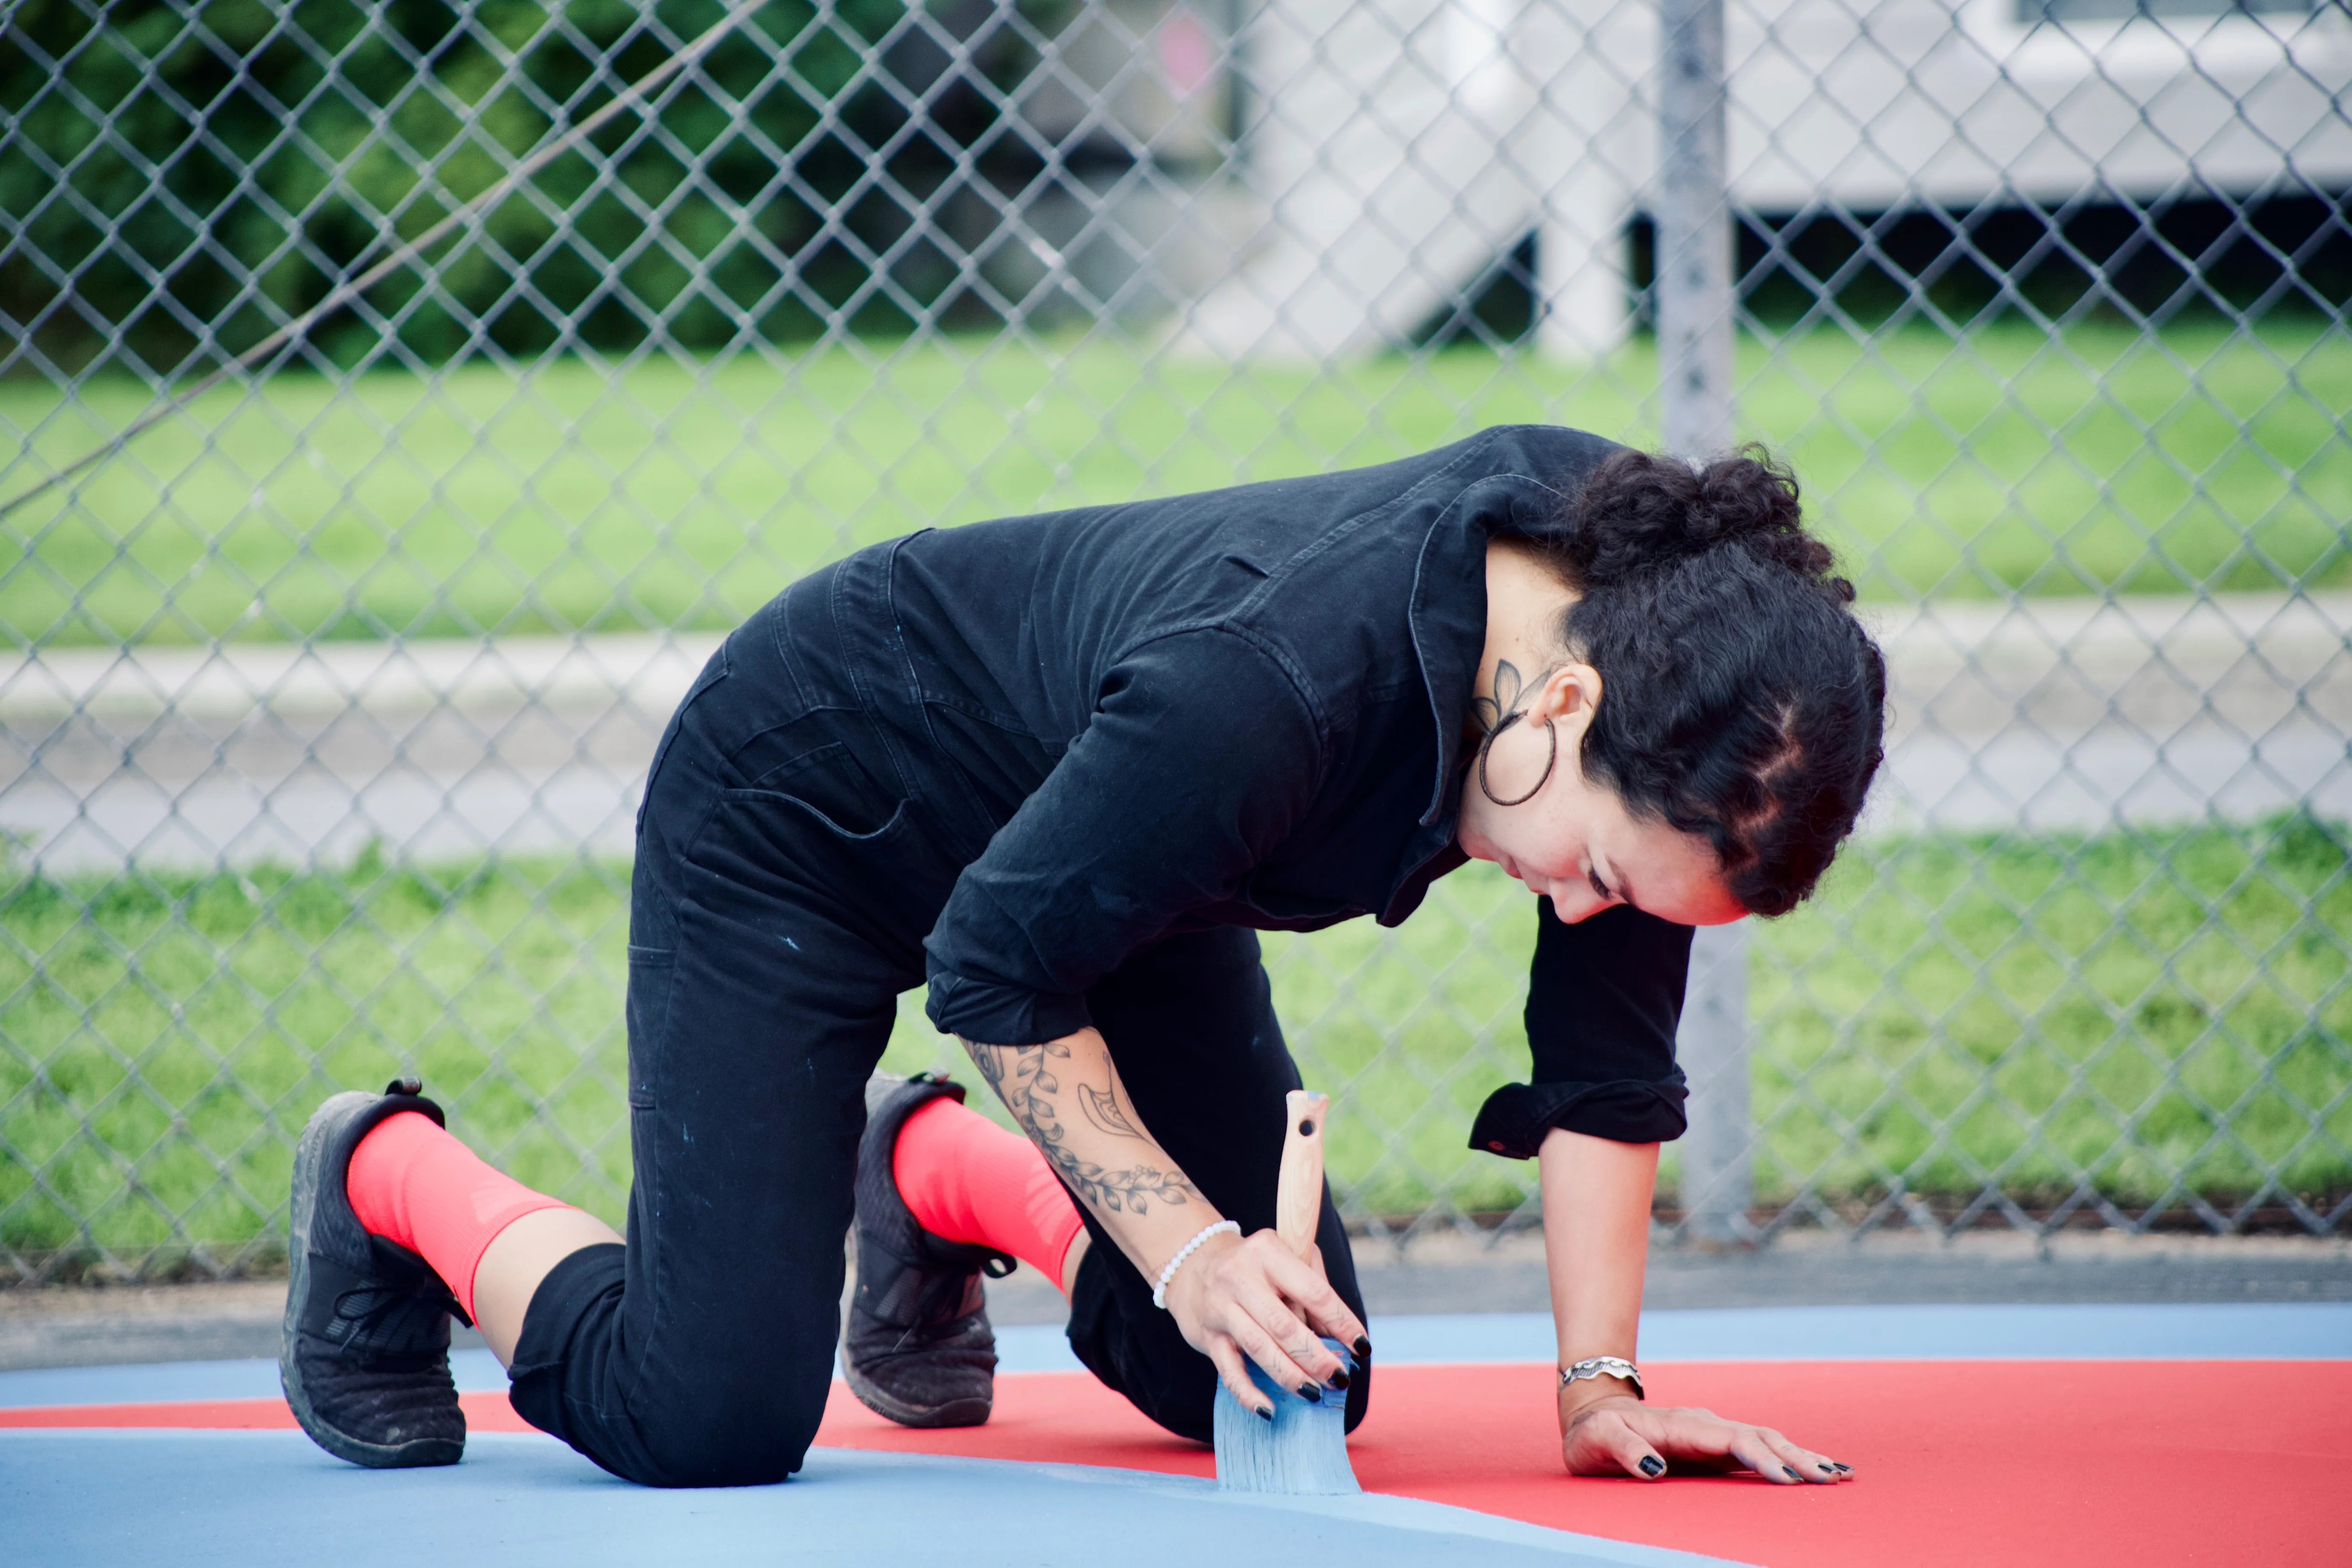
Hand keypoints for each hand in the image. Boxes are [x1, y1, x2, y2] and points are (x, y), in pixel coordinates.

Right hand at [1162, 1228, 1367, 1417]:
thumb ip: (1314, 1287)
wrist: (1191, 1264)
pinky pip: (1229, 1371)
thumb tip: (1338, 1337)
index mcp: (1268, 1251)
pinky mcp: (1207, 1335)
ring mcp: (1220, 1307)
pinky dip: (1249, 1394)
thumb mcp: (1285, 1257)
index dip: (1341, 1321)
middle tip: (1340, 1378)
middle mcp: (1240, 1276)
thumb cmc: (1254, 1265)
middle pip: (1285, 1325)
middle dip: (1317, 1357)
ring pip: (1260, 1348)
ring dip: (1291, 1376)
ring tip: (1315, 1392)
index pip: (1313, 1291)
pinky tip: (1269, 1410)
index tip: (1362, 1347)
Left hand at [1561, 1394, 1853, 1484]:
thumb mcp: (1598, 1441)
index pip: (1729, 1441)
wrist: (1594, 1413)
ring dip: (1801, 1455)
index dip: (1759, 1458)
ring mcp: (1714, 1434)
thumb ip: (1625, 1451)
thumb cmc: (1594, 1434)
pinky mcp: (1717, 1446)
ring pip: (1767, 1440)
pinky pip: (1760, 1449)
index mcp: (1681, 1425)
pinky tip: (1817, 1468)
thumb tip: (1656, 1467)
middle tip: (1830, 1478)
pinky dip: (1790, 1457)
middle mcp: (1705, 1425)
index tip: (1787, 1477)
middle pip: (1759, 1437)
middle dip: (1795, 1457)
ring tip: (1838, 1474)